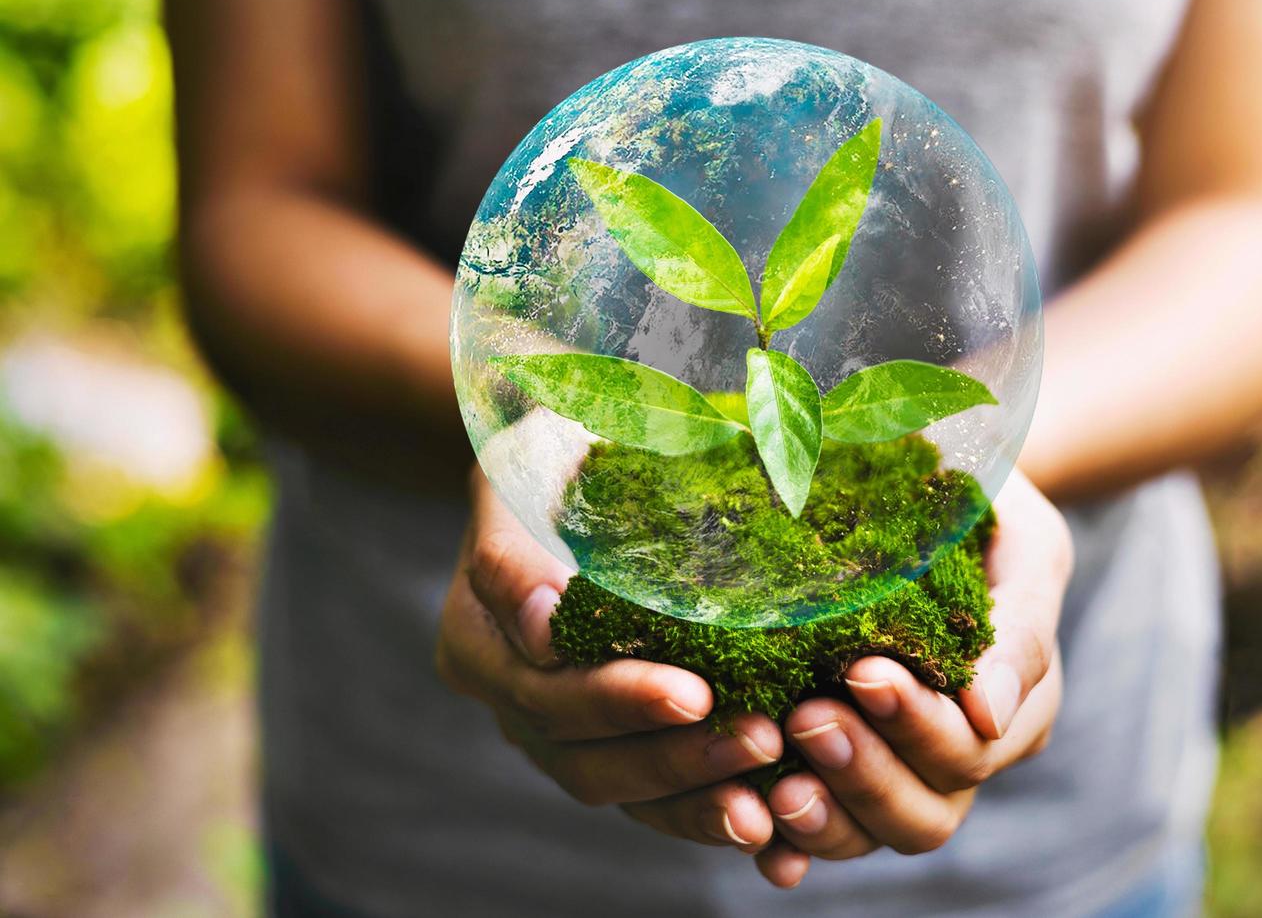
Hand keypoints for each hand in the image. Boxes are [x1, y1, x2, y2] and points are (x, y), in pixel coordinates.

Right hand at [436, 470, 785, 851]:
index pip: (543, 687)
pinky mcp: (601, 748)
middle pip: (582, 751)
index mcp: (475, 641)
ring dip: (693, 793)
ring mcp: (552, 733)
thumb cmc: (547, 460)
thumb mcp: (519, 474)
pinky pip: (645, 799)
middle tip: (757, 735)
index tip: (693, 690)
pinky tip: (766, 821)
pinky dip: (700, 812)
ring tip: (767, 791)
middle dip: (672, 752)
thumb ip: (517, 555)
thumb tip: (545, 626)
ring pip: (614, 785)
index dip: (617, 698)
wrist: (559, 474)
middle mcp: (508, 699)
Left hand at [754, 470, 1072, 888]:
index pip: (971, 749)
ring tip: (775, 784)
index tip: (862, 670)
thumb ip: (1019, 626)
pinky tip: (755, 834)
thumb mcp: (1024, 542)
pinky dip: (788, 844)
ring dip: (825, 815)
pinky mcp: (836, 772)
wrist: (926, 483)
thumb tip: (984, 712)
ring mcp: (898, 772)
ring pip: (870, 833)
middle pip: (925, 811)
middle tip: (808, 717)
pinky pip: (820, 828)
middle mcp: (960, 755)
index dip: (917, 724)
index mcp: (1012, 708)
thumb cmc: (983, 508)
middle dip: (865, 771)